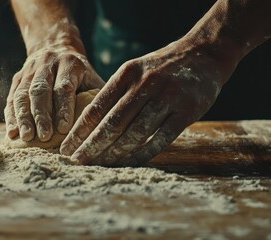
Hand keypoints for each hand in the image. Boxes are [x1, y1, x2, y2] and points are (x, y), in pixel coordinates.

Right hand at [4, 46, 103, 141]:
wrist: (55, 47)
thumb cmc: (80, 73)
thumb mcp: (92, 77)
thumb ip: (97, 96)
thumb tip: (106, 123)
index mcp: (70, 63)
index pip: (64, 87)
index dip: (63, 108)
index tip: (64, 129)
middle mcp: (47, 63)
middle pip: (40, 90)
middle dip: (41, 115)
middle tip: (43, 137)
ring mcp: (29, 70)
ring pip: (22, 94)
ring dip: (23, 117)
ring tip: (26, 137)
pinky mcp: (17, 78)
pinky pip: (12, 97)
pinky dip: (11, 116)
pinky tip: (11, 132)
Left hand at [60, 39, 235, 165]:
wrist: (203, 54)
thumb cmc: (160, 68)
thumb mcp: (134, 70)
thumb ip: (115, 93)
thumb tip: (89, 124)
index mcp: (126, 74)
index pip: (96, 106)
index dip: (80, 130)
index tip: (67, 146)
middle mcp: (144, 84)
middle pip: (112, 122)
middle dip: (91, 145)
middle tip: (76, 161)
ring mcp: (167, 98)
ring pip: (135, 133)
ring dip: (114, 152)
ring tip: (99, 164)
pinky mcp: (186, 112)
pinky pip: (160, 139)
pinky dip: (142, 154)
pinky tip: (128, 162)